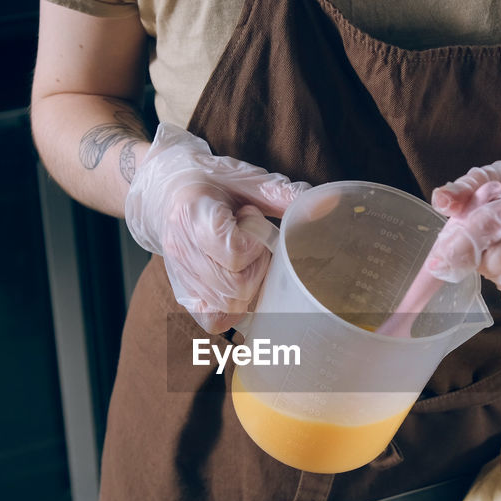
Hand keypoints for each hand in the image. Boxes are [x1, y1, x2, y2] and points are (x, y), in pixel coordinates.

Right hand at [125, 123, 309, 332]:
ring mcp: (180, 276)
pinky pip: (214, 321)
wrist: (167, 192)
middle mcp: (181, 249)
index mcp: (193, 213)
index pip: (232, 250)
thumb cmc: (211, 183)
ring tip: (240, 258)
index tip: (248, 218)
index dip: (253, 242)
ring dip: (248, 285)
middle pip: (236, 285)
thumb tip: (332, 201)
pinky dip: (233, 309)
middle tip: (249, 241)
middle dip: (256, 266)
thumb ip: (284, 194)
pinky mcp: (183, 295)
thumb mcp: (245, 179)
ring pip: (230, 305)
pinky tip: (236, 282)